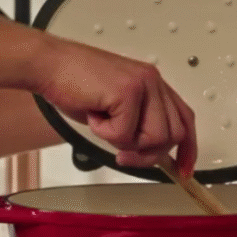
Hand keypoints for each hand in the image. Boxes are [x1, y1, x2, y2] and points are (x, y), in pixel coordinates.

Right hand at [38, 41, 197, 176]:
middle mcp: (154, 82)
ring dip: (124, 143)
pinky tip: (93, 114)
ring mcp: (143, 85)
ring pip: (154, 138)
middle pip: (173, 135)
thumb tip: (149, 153)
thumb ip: (137, 125)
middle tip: (122, 153)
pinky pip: (125, 134)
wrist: (50, 65)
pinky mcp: (128, 91)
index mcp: (154, 84)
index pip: (184, 119)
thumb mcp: (114, 109)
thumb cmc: (74, 84)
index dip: (187, 148)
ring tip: (103, 125)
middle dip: (148, 154)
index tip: (181, 170)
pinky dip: (104, 133)